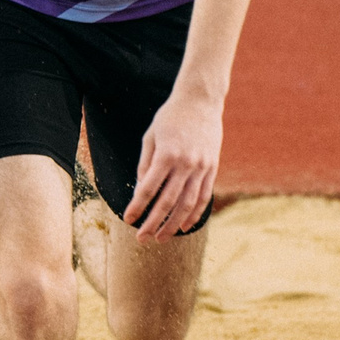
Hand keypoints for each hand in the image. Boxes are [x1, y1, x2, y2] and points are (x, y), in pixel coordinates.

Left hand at [125, 87, 222, 242]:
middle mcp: (186, 164)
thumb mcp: (151, 136)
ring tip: (161, 238)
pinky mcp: (212, 169)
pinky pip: (203, 197)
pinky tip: (184, 226)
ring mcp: (202, 168)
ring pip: (187, 204)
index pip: (149, 188)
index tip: (127, 219)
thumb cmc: (170, 117)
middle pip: (168, 202)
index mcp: (167, 155)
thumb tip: (140, 191)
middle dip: (153, 223)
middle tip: (141, 238)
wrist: (201, 101)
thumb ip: (145, 164)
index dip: (137, 206)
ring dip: (174, 225)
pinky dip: (194, 214)